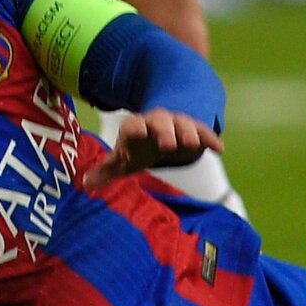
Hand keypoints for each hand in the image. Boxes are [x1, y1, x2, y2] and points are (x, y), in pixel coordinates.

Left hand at [85, 109, 224, 188]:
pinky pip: (203, 132)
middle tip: (169, 144)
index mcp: (136, 128)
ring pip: (183, 124)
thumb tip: (85, 183)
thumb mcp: (123, 159)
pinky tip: (219, 149)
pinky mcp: (195, 131)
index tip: (137, 133)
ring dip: (188, 133)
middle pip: (160, 122)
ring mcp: (177, 125)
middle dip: (164, 131)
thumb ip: (106, 170)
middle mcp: (157, 123)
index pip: (133, 126)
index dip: (135, 129)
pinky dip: (210, 139)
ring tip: (193, 144)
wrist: (161, 131)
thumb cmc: (139, 148)